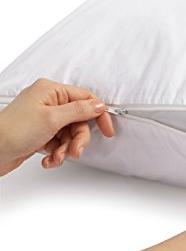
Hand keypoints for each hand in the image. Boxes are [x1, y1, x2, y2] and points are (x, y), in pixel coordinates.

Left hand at [0, 78, 114, 175]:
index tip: (107, 130)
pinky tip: (48, 159)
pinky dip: (57, 153)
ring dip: (67, 148)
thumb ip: (79, 110)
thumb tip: (99, 105)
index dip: (98, 115)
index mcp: (51, 91)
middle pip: (79, 120)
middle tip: (75, 150)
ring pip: (70, 134)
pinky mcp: (41, 133)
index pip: (85, 99)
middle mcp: (49, 102)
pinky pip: (59, 142)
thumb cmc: (12, 131)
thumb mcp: (52, 119)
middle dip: (78, 138)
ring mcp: (44, 118)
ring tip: (57, 157)